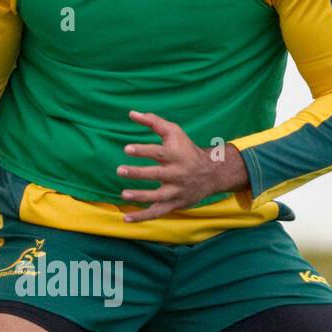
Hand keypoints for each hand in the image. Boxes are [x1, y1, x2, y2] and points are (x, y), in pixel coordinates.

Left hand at [116, 110, 249, 221]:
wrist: (211, 173)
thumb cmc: (186, 149)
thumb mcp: (174, 132)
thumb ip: (153, 122)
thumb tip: (131, 113)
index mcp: (176, 156)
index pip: (158, 153)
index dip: (143, 150)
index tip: (126, 149)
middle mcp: (177, 174)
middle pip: (156, 174)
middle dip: (138, 173)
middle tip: (120, 170)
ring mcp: (176, 191)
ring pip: (157, 197)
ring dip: (140, 196)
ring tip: (123, 194)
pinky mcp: (174, 204)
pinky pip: (157, 213)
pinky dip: (142, 217)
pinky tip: (126, 218)